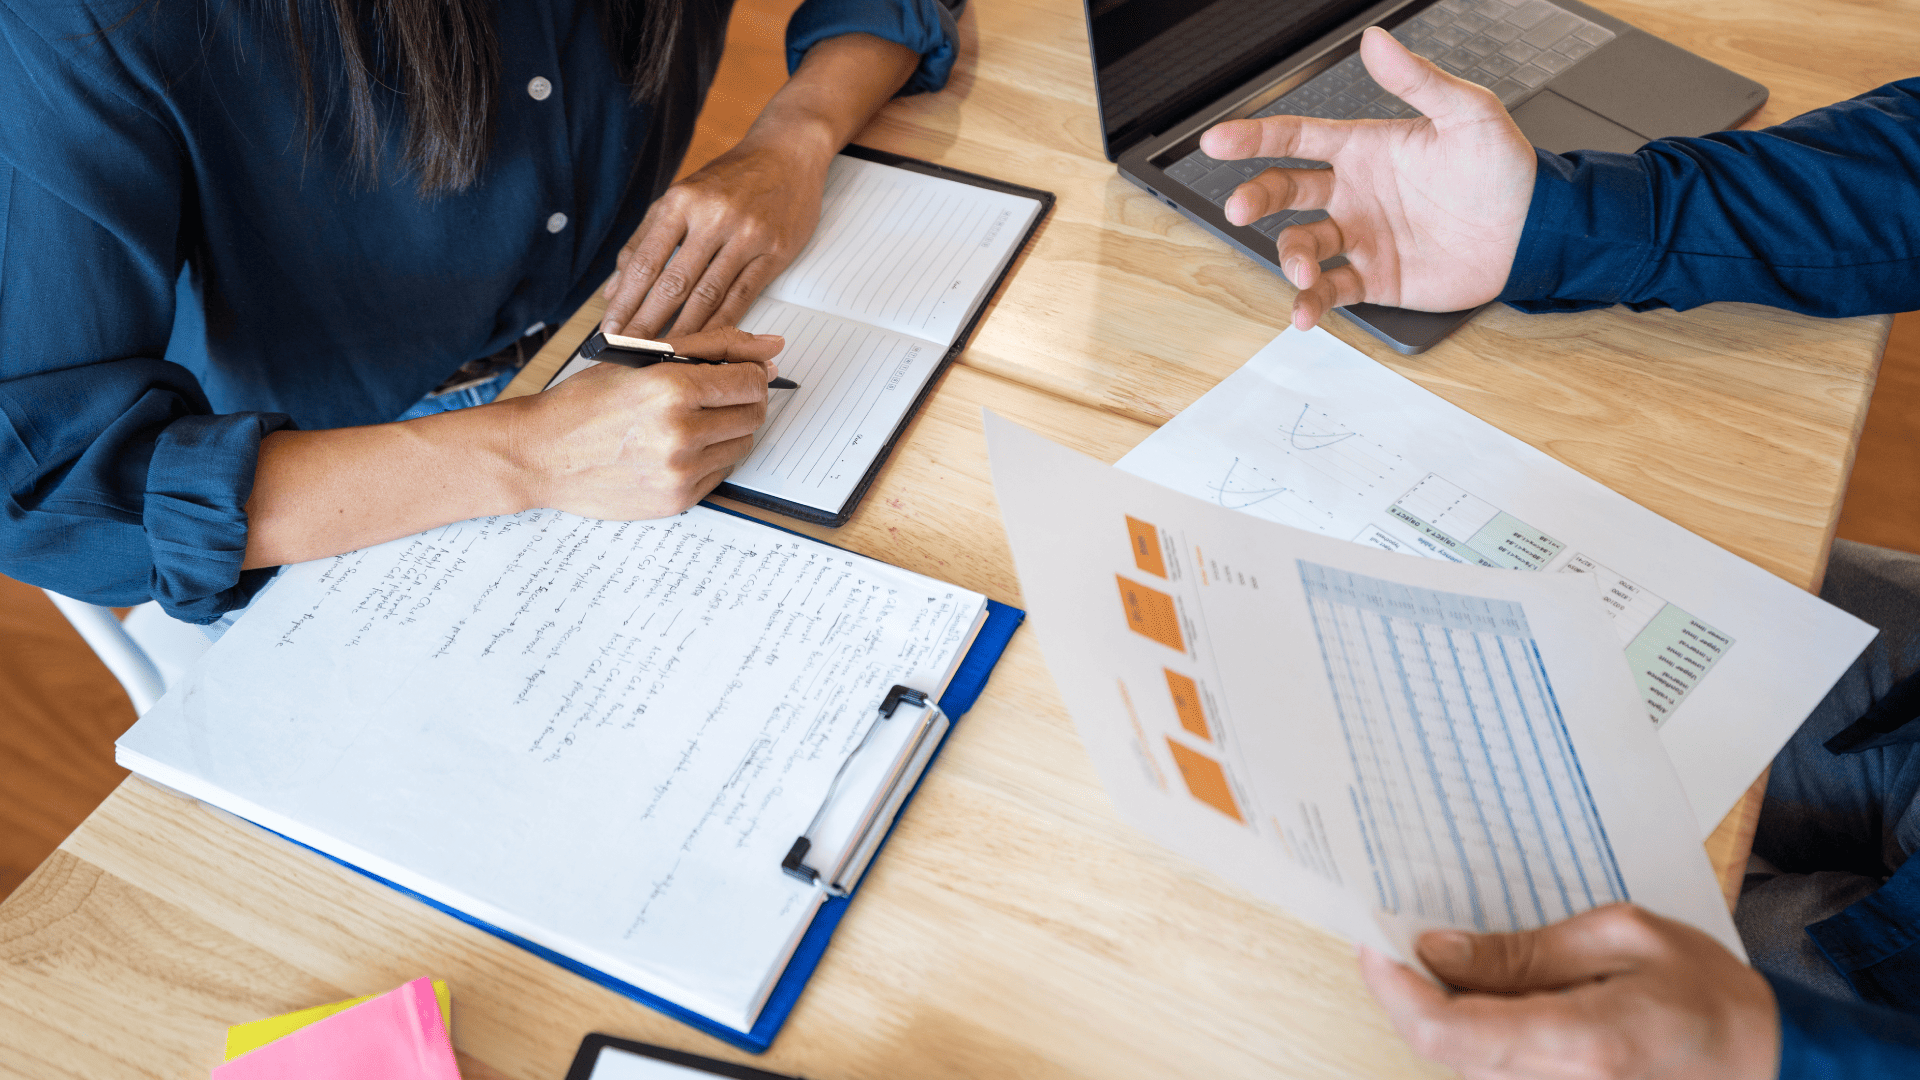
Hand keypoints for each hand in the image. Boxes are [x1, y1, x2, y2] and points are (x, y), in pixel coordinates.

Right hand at [512, 326, 783, 518]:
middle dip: (742, 401)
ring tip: (690, 422)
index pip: (750, 381)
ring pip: (742, 446)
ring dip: (727, 431)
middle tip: (714, 397)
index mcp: (672, 388)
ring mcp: (681, 471)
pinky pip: (721, 474)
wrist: (540, 454)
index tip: (736, 374)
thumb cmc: (584, 403)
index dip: (748, 374)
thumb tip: (771, 349)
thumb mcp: (642, 358)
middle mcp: (681, 432)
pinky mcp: (678, 500)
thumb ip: (712, 347)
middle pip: (753, 414)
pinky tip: (677, 448)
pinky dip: (709, 458)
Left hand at [599, 32, 919, 338]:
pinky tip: (705, 343)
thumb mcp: (682, 196)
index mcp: (681, 201)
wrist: (787, 154)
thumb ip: (646, 240)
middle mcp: (712, 217)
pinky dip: (721, 324)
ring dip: (684, 331)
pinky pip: (741, 296)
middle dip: (648, 323)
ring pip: (707, 295)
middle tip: (630, 352)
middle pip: (673, 283)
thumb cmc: (732, 178)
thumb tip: (614, 289)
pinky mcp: (773, 252)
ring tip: (664, 354)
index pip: (645, 261)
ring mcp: (745, 235)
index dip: (626, 300)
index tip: (609, 329)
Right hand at [1199, 25, 1535, 329]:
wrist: (1533, 231)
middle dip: (1255, 198)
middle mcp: (1354, 193)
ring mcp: (1361, 238)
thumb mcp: (1468, 112)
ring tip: (1301, 270)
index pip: (1296, 138)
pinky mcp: (1375, 279)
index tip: (1217, 140)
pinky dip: (1312, 303)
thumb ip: (1418, 79)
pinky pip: (1331, 291)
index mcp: (1364, 148)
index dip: (1254, 137)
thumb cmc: (1503, 169)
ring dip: (1290, 258)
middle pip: (1283, 193)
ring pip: (1302, 245)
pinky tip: (1304, 311)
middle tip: (1238, 207)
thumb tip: (1377, 40)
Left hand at [1359, 904, 1777, 1079]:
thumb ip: (1523, 952)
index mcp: (1579, 1040)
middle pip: (1442, 1049)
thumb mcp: (1622, 937)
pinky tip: (1488, 998)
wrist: (1770, 1066)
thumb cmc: (1708, 995)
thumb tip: (1437, 952)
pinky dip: (1475, 1036)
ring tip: (1451, 960)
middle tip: (1403, 938)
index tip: (1376, 944)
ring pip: (1463, 1064)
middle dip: (1409, 992)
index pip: (1446, 1030)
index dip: (1393, 988)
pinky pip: (1494, 1074)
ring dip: (1440, 1014)